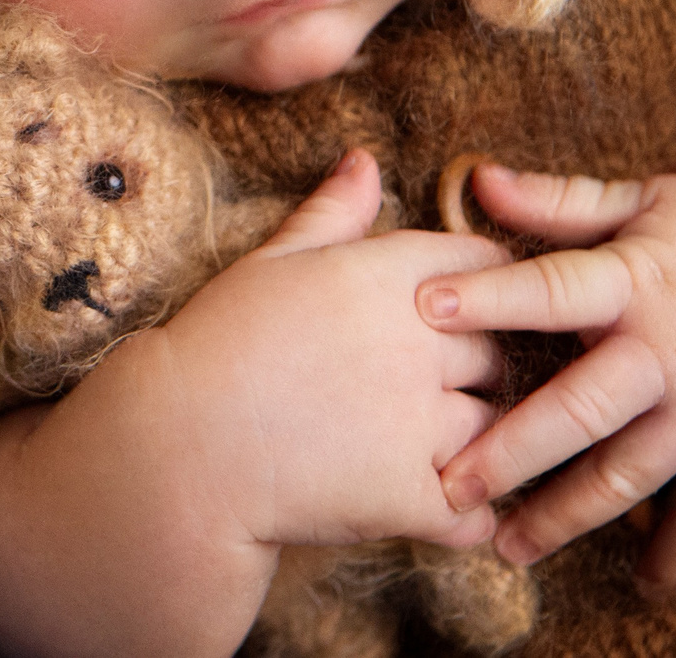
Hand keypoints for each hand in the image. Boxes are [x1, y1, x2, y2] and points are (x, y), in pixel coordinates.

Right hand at [160, 149, 511, 552]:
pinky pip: (479, 510)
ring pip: (497, 428)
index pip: (489, 265)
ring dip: (477, 441)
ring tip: (437, 451)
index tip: (463, 313)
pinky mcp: (414, 497)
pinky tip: (442, 508)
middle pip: (499, 348)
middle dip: (479, 366)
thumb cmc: (215, 346)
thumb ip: (332, 213)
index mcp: (386, 275)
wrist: (176, 447)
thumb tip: (367, 161)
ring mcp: (421, 423)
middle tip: (441, 388)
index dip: (485, 286)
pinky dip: (469, 514)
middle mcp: (418, 342)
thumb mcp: (270, 262)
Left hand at [415, 164, 675, 595]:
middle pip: (580, 410)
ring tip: (508, 548)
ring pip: (629, 475)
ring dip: (566, 516)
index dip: (489, 298)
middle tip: (448, 486)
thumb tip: (476, 177)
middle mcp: (669, 352)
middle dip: (510, 451)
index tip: (421, 308)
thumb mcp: (647, 198)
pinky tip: (642, 584)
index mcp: (636, 279)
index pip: (552, 290)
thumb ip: (561, 202)